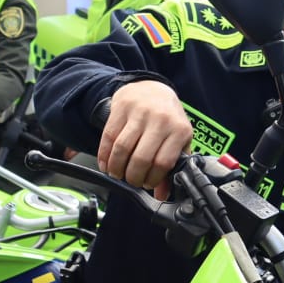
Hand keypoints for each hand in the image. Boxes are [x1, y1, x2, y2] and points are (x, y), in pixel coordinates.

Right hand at [99, 80, 192, 199]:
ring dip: (116, 168)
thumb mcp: (177, 140)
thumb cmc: (168, 118)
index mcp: (179, 130)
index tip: (147, 184)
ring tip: (118, 174)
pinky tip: (106, 164)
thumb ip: (172, 167)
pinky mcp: (121, 108)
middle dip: (133, 177)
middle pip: (141, 158)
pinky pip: (108, 137)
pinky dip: (104, 156)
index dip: (152, 179)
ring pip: (122, 149)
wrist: (152, 88)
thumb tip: (161, 194)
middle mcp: (161, 119)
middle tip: (131, 181)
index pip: (162, 163)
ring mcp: (140, 112)